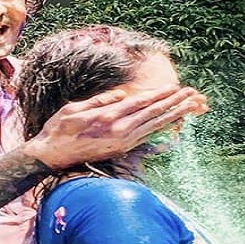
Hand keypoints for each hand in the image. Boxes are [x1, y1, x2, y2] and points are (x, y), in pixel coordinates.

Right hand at [23, 85, 208, 169]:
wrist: (51, 156)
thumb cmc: (59, 130)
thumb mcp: (74, 108)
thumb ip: (100, 101)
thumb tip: (121, 95)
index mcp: (108, 117)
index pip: (140, 103)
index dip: (160, 95)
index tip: (176, 88)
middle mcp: (119, 131)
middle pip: (152, 115)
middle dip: (174, 104)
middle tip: (193, 95)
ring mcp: (122, 142)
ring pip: (153, 126)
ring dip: (173, 116)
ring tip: (190, 108)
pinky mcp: (121, 150)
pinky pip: (146, 137)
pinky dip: (161, 128)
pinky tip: (171, 123)